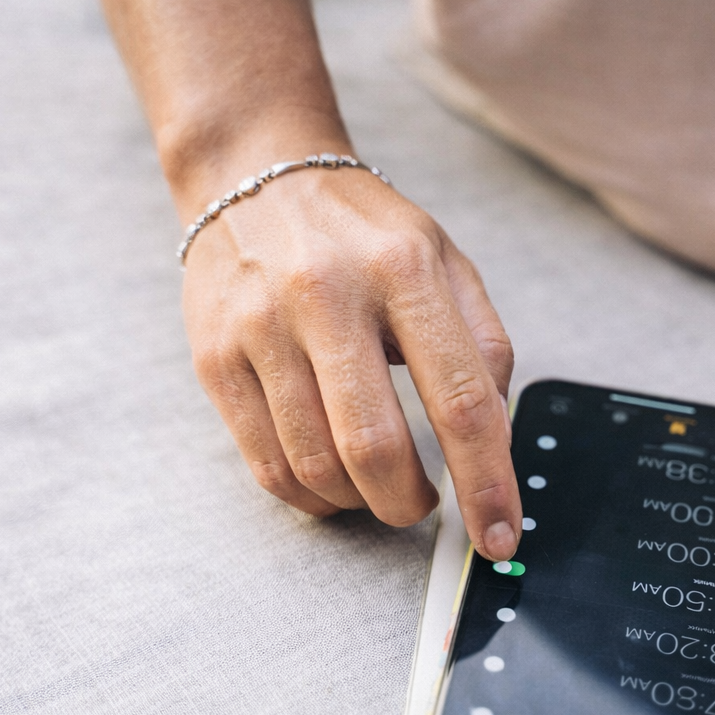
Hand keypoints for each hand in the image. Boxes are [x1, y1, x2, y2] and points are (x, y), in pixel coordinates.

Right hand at [180, 160, 521, 560]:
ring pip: (316, 467)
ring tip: (377, 488)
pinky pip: (266, 465)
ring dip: (360, 503)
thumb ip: (483, 346)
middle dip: (410, 504)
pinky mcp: (215, 359)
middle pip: (375, 448)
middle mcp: (327, 295)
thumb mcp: (447, 261)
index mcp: (404, 270)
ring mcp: (261, 328)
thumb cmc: (363, 233)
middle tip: (424, 506)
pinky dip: (311, 497)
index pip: (461, 400)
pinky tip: (332, 483)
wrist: (253, 177)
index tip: (500, 537)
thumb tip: (494, 443)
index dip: (487, 484)